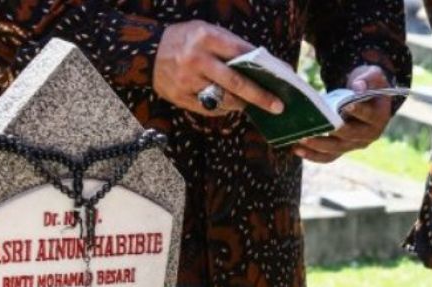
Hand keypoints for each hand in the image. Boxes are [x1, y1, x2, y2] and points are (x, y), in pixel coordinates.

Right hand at [153, 21, 283, 115]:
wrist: (148, 50)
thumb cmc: (188, 40)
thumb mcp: (208, 33)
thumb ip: (233, 47)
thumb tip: (269, 65)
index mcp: (205, 36)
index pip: (242, 54)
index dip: (264, 68)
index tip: (282, 81)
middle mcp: (195, 58)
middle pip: (235, 82)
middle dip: (260, 96)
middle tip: (277, 107)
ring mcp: (186, 79)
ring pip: (224, 99)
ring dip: (241, 103)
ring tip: (248, 102)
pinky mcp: (178, 96)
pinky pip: (209, 108)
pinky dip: (222, 108)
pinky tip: (226, 103)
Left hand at [291, 65, 395, 162]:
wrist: (367, 99)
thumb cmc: (369, 84)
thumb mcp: (373, 75)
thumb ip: (368, 78)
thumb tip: (357, 87)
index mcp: (379, 117)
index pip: (368, 115)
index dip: (358, 111)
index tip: (346, 105)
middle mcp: (369, 135)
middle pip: (349, 135)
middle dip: (332, 130)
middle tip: (316, 125)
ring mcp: (355, 144)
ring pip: (336, 149)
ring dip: (317, 145)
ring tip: (300, 139)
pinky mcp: (342, 148)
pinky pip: (328, 156)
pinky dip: (313, 155)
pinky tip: (297, 150)